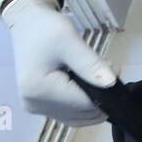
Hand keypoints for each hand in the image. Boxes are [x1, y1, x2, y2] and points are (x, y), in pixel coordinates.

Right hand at [2, 0, 114, 125]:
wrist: (26, 24)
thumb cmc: (45, 28)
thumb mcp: (69, 40)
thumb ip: (90, 64)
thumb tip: (111, 84)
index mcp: (39, 90)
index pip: (84, 105)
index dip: (105, 91)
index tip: (115, 68)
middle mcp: (34, 105)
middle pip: (81, 114)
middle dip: (100, 96)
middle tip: (108, 68)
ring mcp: (35, 108)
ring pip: (77, 117)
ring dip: (93, 101)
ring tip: (96, 74)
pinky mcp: (39, 106)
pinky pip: (68, 113)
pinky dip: (82, 104)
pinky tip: (86, 84)